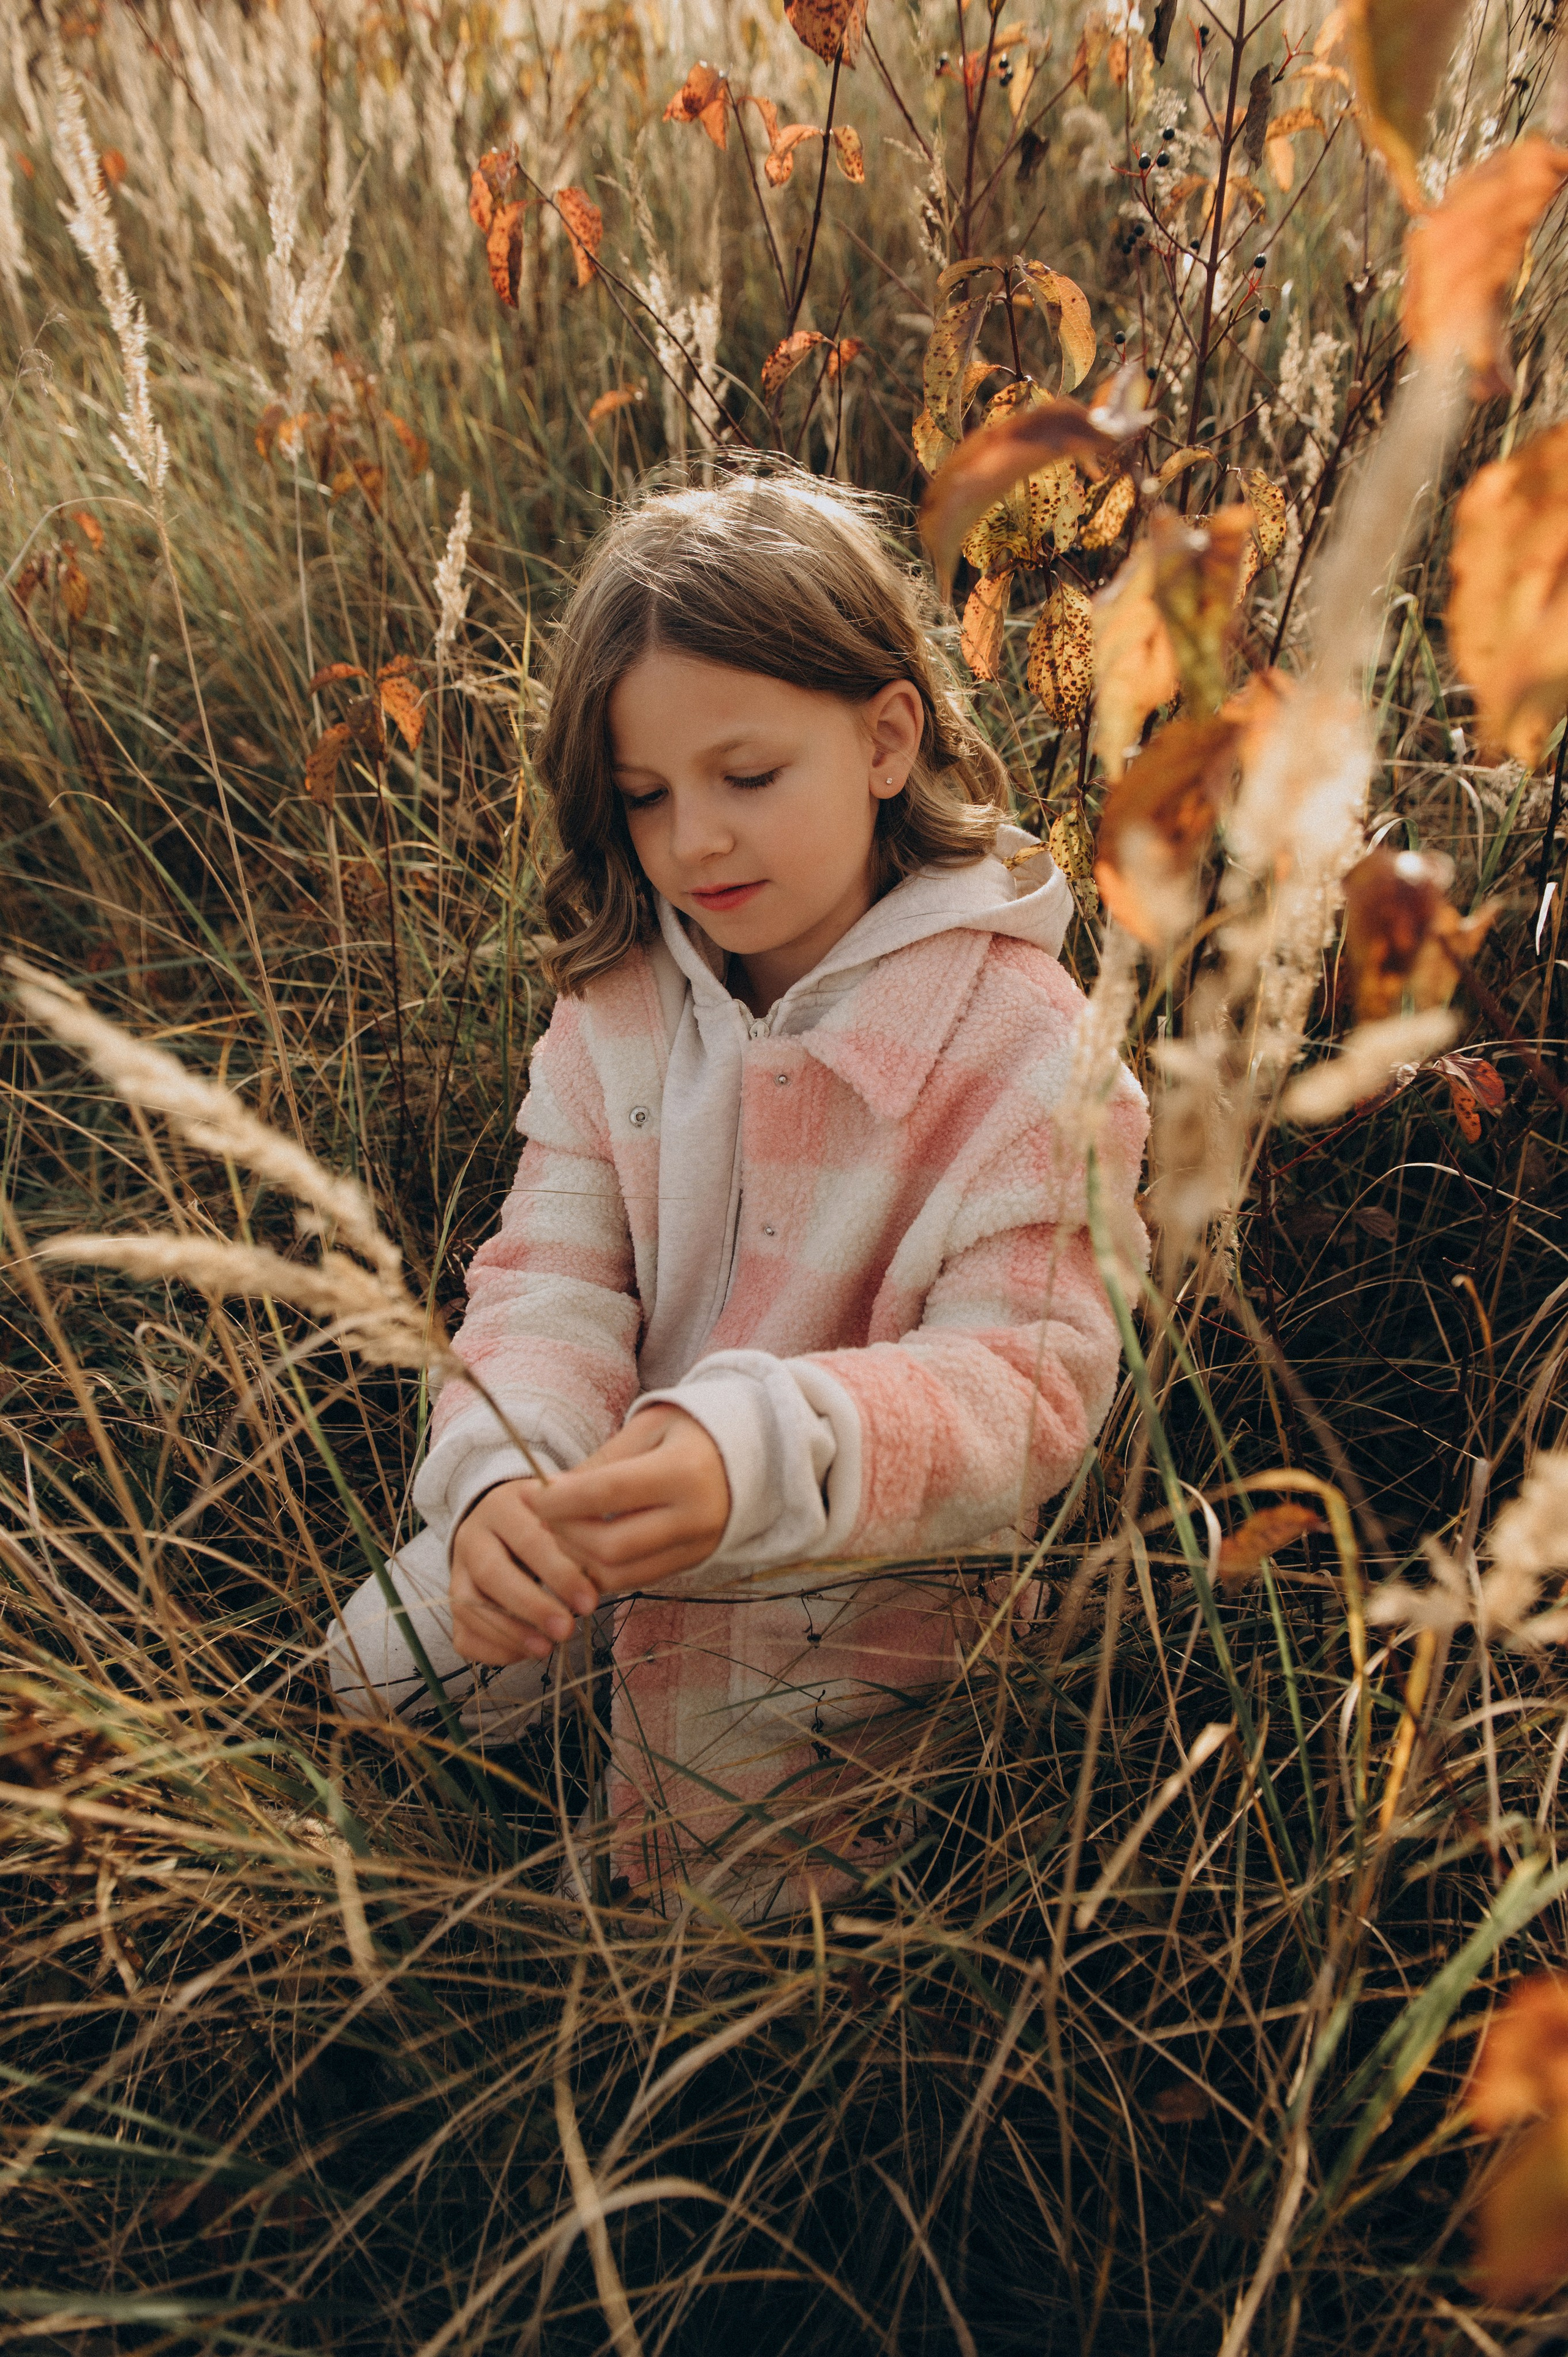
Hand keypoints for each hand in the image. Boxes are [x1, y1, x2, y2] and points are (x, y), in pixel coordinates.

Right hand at [449, 1479, 599, 1664]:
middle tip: (567, 1630)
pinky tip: (525, 1653)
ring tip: (547, 1649)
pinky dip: (491, 1649)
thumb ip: (582, 1527)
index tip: (590, 1602)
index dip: (559, 1574)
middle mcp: (474, 1535)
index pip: (528, 1540)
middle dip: (532, 1607)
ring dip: (510, 1633)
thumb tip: (610, 1558)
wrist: (501, 1513)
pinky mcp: (454, 1601)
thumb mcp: (564, 1509)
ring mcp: (457, 1569)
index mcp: (505, 1506)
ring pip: (468, 1605)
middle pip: (492, 1573)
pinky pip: (462, 1633)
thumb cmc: (547, 1518)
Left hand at [529, 1404, 729, 1595]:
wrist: (756, 1453)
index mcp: (684, 1472)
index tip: (529, 1497)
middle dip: (565, 1536)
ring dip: (578, 1561)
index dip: (560, 1501)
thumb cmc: (694, 1430)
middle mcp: (695, 1518)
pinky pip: (637, 1579)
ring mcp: (698, 1547)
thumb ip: (603, 1461)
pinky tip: (585, 1548)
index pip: (607, 1494)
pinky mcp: (695, 1564)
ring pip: (620, 1575)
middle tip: (542, 1518)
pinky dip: (603, 1570)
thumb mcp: (649, 1428)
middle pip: (610, 1547)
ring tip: (561, 1534)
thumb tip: (551, 1493)